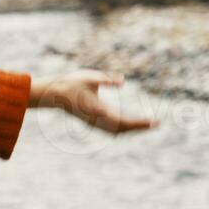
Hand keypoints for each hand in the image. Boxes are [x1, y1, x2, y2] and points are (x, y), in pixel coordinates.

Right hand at [31, 69, 156, 135]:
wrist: (53, 94)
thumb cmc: (71, 83)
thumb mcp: (90, 78)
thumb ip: (106, 80)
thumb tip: (123, 81)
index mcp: (99, 111)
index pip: (125, 122)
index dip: (140, 123)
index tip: (154, 122)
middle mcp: (98, 120)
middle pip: (123, 129)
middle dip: (139, 127)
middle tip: (156, 123)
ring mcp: (94, 123)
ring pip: (117, 131)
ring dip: (131, 129)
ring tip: (145, 124)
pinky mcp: (92, 122)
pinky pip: (111, 129)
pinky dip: (123, 128)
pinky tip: (128, 124)